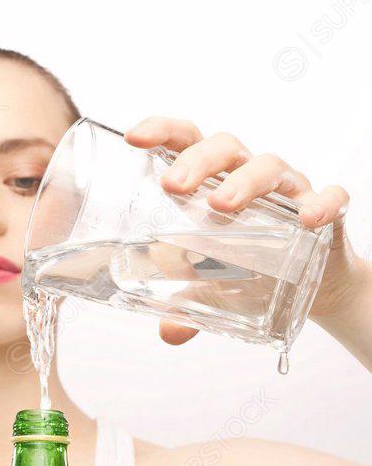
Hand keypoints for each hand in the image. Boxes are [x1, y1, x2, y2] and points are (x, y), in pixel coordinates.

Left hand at [124, 117, 361, 345]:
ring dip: (245, 182)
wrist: (312, 286)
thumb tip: (169, 333)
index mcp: (216, 182)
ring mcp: (289, 191)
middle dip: (198, 161)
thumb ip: (187, 305)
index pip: (188, 142)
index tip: (133, 139)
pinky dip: (322, 203)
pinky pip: (331, 198)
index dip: (162, 132)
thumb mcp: (213, 289)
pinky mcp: (325, 212)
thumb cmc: (252, 268)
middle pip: (226, 149)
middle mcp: (251, 177)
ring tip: (222, 206)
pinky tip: (308, 219)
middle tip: (174, 186)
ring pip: (270, 168)